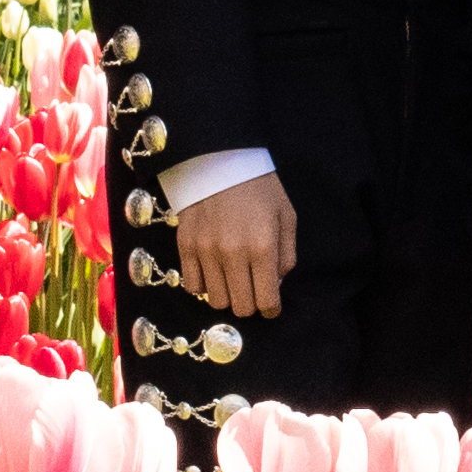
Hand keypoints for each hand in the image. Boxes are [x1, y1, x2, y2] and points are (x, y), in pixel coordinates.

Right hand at [175, 168, 297, 318]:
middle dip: (251, 305)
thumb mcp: (286, 217)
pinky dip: (205, 286)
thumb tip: (276, 284)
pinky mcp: (185, 247)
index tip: (272, 306)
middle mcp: (232, 254)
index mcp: (262, 247)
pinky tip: (214, 273)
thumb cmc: (259, 189)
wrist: (219, 163)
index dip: (272, 308)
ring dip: (228, 296)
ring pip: (216, 300)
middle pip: (240, 307)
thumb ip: (286, 255)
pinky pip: (193, 286)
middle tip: (254, 293)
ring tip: (235, 281)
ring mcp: (205, 252)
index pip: (266, 299)